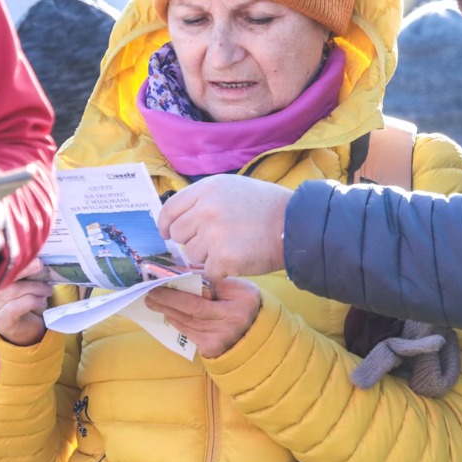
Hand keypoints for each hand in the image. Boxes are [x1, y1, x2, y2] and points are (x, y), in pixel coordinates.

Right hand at [0, 258, 55, 345]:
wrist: (26, 330)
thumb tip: (35, 259)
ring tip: (46, 290)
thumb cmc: (25, 301)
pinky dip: (32, 301)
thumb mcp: (23, 280)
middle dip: (26, 270)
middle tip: (41, 267)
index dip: (14, 259)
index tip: (30, 255)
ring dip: (35, 289)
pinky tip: (40, 302)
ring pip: (13, 290)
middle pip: (4, 276)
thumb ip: (23, 269)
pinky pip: (16, 306)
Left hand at [142, 277, 261, 357]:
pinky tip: (167, 314)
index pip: (209, 287)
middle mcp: (235, 318)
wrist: (255, 335)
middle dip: (169, 299)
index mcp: (243, 297)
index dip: (185, 282)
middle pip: (194, 307)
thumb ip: (212, 279)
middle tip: (151, 292)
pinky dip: (176, 322)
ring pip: (188, 321)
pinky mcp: (213, 348)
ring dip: (167, 310)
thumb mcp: (236, 287)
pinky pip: (189, 333)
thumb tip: (179, 272)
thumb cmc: (242, 305)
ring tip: (152, 301)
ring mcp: (224, 336)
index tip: (166, 276)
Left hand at [158, 176, 290, 281]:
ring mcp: (213, 234)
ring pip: (191, 255)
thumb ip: (205, 200)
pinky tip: (237, 261)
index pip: (169, 210)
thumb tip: (181, 221)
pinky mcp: (223, 258)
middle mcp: (205, 209)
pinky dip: (220, 271)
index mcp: (206, 189)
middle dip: (191, 242)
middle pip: (178, 235)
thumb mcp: (233, 189)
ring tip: (231, 248)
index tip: (168, 234)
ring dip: (207, 257)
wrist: (295, 225)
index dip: (166, 225)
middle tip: (214, 242)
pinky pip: (208, 271)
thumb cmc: (267, 207)